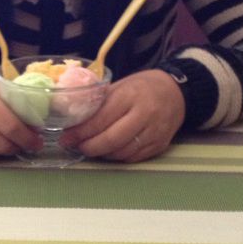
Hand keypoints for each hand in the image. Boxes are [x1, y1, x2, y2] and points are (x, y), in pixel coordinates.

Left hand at [60, 69, 184, 161]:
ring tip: (89, 148)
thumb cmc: (143, 86)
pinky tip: (108, 151)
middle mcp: (144, 114)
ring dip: (102, 154)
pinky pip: (134, 157)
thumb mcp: (121, 85)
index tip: (66, 136)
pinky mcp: (160, 145)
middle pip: (112, 139)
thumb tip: (73, 116)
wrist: (176, 92)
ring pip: (122, 152)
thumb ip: (101, 101)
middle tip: (75, 146)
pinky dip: (117, 156)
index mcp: (130, 95)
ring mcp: (154, 132)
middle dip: (89, 146)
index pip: (102, 118)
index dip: (81, 131)